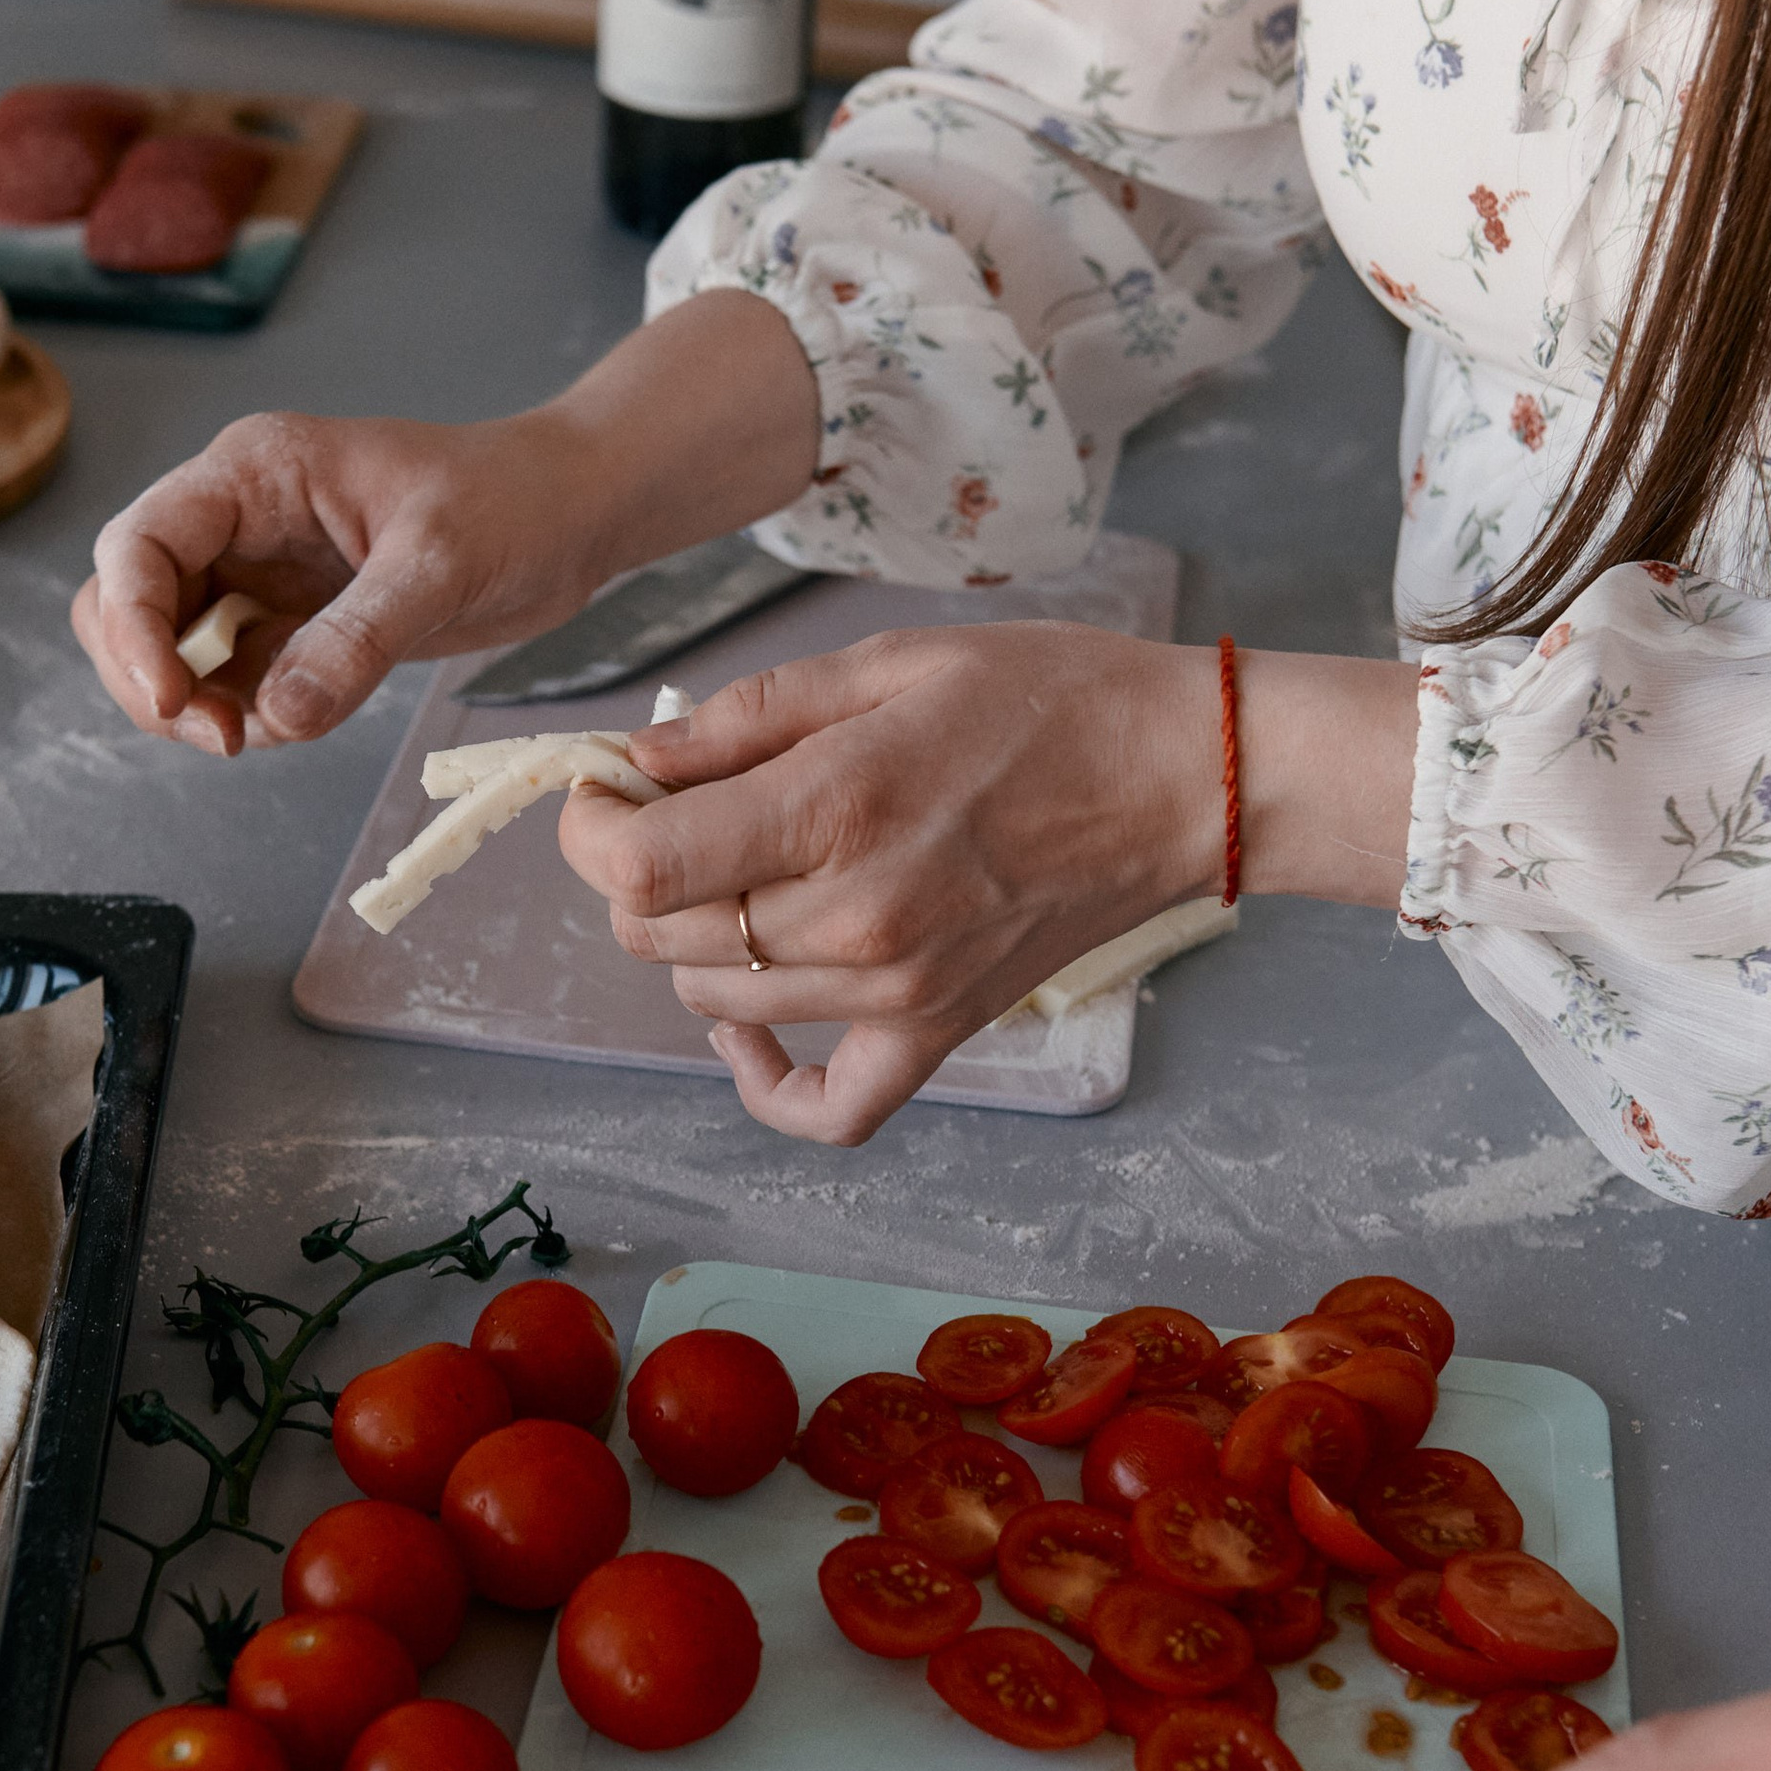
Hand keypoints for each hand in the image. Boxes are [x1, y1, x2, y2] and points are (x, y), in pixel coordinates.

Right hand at [70, 404, 615, 755]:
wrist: (569, 516)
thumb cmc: (513, 502)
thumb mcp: (438, 564)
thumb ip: (358, 640)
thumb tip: (277, 715)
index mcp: (254, 474)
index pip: (139, 545)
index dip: (134, 627)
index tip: (174, 700)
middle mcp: (238, 521)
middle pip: (125, 603)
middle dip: (151, 676)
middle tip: (219, 735)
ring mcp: (258, 575)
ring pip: (168, 649)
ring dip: (192, 707)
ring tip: (263, 732)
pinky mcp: (290, 625)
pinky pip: (228, 681)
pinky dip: (242, 717)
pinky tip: (297, 721)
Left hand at [559, 626, 1220, 1145]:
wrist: (1180, 778)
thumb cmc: (1047, 701)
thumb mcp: (886, 664)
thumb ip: (749, 716)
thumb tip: (642, 757)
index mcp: (833, 810)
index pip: (637, 865)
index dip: (590, 827)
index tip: (606, 790)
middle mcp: (854, 917)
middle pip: (657, 932)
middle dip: (635, 869)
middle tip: (676, 811)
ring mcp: (895, 989)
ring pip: (711, 998)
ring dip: (692, 939)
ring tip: (736, 874)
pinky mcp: (936, 1030)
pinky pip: (827, 1107)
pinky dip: (766, 1083)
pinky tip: (747, 1026)